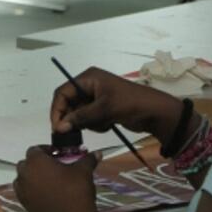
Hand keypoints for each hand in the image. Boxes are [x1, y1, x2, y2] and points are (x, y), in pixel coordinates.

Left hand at [14, 147, 101, 211]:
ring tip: (48, 181)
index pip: (35, 149)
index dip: (45, 150)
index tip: (56, 155)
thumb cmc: (76, 190)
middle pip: (26, 163)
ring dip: (31, 177)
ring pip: (22, 178)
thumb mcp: (83, 171)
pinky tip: (44, 194)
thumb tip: (97, 153)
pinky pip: (23, 192)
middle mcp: (25, 173)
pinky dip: (30, 190)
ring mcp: (23, 190)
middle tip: (53, 168)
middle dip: (37, 163)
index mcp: (36, 161)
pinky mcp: (24, 204)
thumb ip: (87, 159)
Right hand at [50, 67, 183, 141]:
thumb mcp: (104, 109)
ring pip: (79, 113)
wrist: (155, 113)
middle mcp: (89, 85)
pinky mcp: (103, 108)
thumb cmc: (129, 104)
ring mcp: (97, 97)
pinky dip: (96, 124)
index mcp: (88, 78)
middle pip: (70, 103)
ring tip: (103, 123)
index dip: (57, 109)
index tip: (56, 127)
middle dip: (74, 118)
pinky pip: (90, 118)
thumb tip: (59, 127)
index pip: (63, 92)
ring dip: (88, 122)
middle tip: (75, 132)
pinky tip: (109, 124)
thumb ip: (80, 117)